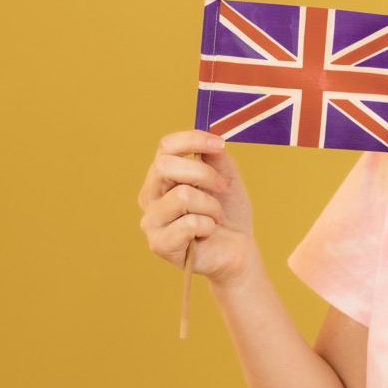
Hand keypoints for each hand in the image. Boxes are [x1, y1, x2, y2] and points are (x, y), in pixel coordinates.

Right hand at [137, 130, 254, 285]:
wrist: (238, 248)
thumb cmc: (229, 212)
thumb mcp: (227, 177)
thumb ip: (215, 157)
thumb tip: (209, 139)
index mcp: (163, 176)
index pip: (166, 146)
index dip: (192, 140)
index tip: (220, 144)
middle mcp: (150, 195)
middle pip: (164, 167)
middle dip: (203, 174)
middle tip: (222, 188)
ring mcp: (151, 220)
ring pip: (181, 196)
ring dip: (211, 206)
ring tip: (216, 217)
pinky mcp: (158, 244)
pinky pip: (188, 224)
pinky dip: (208, 226)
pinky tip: (207, 233)